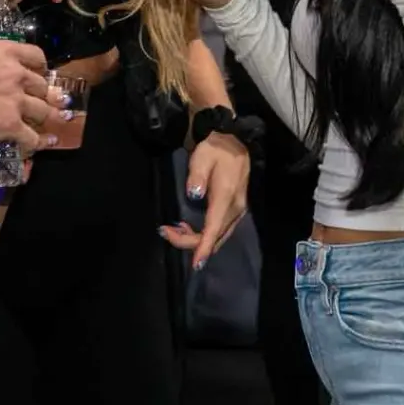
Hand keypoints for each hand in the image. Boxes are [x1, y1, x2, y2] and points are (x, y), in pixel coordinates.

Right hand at [0, 39, 53, 148]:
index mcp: (5, 53)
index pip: (35, 55)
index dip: (41, 67)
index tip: (41, 73)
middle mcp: (17, 75)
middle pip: (42, 85)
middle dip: (48, 93)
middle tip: (54, 100)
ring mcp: (17, 101)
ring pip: (43, 111)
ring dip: (52, 117)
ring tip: (60, 120)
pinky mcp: (11, 126)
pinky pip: (32, 137)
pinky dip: (40, 142)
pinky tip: (46, 143)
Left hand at [160, 131, 250, 268]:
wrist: (234, 140)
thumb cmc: (215, 148)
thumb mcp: (202, 157)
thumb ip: (197, 176)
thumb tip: (194, 194)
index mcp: (226, 198)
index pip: (214, 229)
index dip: (203, 247)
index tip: (196, 264)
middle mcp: (235, 209)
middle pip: (214, 237)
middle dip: (190, 242)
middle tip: (165, 231)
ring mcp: (238, 210)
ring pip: (218, 235)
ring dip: (196, 239)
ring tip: (173, 230)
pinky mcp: (235, 209)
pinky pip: (219, 229)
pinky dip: (204, 234)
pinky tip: (188, 226)